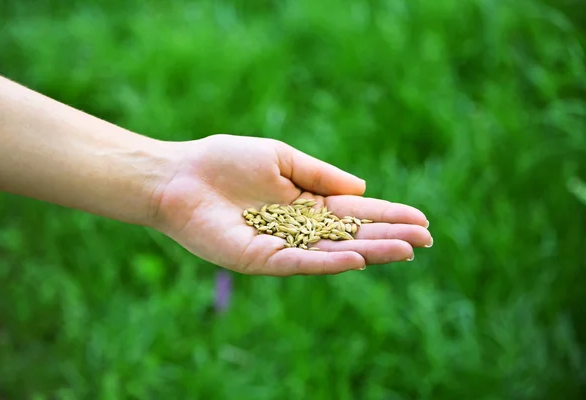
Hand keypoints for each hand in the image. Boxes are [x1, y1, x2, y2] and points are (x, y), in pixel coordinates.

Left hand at [153, 134, 431, 275]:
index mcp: (305, 204)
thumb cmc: (224, 162)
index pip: (355, 212)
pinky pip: (298, 262)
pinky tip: (356, 259)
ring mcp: (280, 246)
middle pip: (351, 235)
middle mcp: (298, 229)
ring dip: (369, 251)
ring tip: (405, 250)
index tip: (421, 219)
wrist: (179, 176)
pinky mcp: (259, 259)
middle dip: (388, 236)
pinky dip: (327, 263)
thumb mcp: (281, 158)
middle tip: (426, 239)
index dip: (387, 215)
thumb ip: (319, 175)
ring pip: (332, 252)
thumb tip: (362, 186)